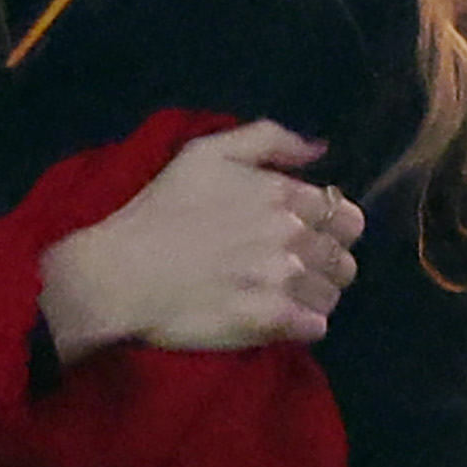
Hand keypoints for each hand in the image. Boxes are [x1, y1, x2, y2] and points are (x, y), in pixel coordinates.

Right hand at [36, 120, 364, 362]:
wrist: (121, 273)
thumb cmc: (160, 210)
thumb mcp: (206, 153)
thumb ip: (269, 139)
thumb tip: (320, 150)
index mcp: (283, 194)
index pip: (345, 216)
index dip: (330, 228)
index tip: (305, 236)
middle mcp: (293, 236)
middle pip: (344, 259)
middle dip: (325, 265)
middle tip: (292, 270)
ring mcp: (285, 281)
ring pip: (332, 295)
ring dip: (314, 296)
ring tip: (281, 296)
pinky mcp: (273, 322)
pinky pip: (316, 328)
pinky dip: (302, 325)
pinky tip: (275, 319)